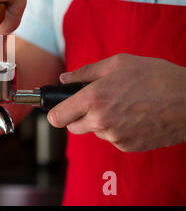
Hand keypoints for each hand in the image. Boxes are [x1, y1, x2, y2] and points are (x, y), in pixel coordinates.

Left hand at [47, 54, 185, 151]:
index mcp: (93, 99)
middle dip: (77, 115)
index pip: (57, 117)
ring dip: (99, 121)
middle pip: (72, 127)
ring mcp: (114, 137)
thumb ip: (85, 72)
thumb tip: (64, 79)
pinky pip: (112, 138)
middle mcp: (100, 121)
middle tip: (94, 101)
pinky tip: (133, 116)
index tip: (59, 108)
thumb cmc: (156, 77)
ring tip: (121, 104)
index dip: (55, 112)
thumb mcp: (118, 63)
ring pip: (94, 131)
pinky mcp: (128, 146)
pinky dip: (116, 129)